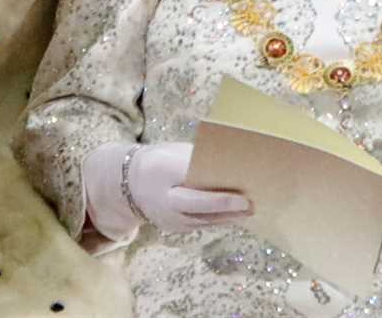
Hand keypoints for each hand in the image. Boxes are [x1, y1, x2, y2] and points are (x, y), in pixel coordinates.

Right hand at [84, 141, 250, 237]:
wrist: (129, 183)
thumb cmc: (160, 161)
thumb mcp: (175, 154)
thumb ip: (198, 160)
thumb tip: (230, 162)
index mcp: (164, 179)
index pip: (194, 192)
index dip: (219, 197)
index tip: (243, 197)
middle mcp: (166, 205)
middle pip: (201, 210)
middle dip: (228, 208)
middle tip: (251, 205)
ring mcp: (170, 221)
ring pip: (204, 221)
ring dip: (228, 217)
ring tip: (251, 209)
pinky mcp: (176, 228)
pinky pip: (201, 224)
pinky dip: (219, 219)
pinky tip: (236, 214)